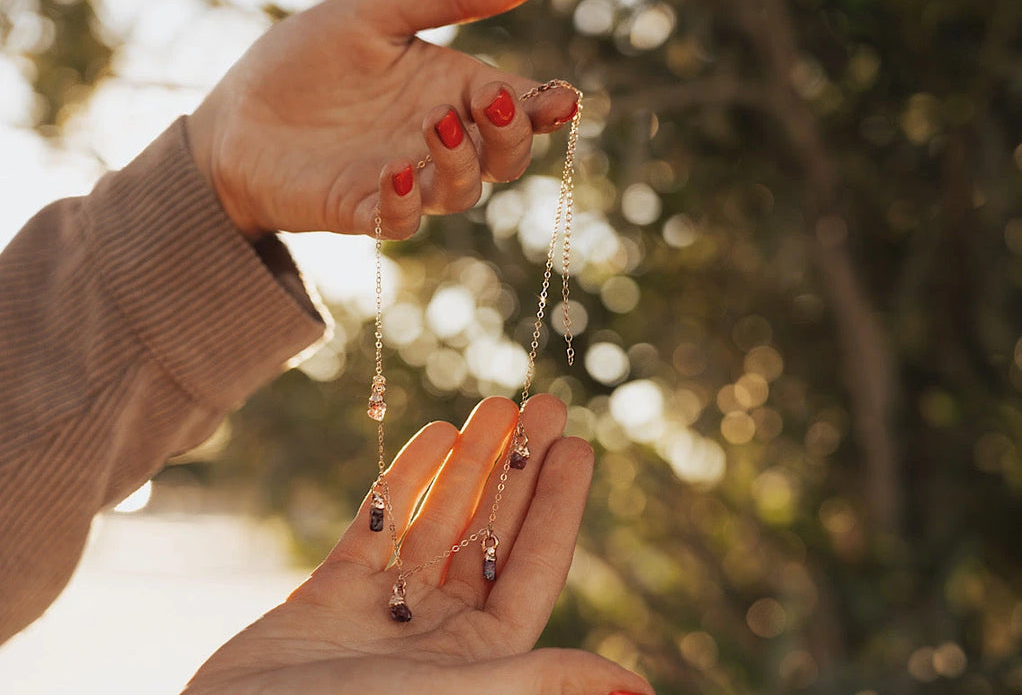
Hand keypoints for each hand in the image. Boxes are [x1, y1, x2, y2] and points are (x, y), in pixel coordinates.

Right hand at [182, 395, 651, 694]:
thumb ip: (540, 679)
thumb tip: (637, 689)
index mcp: (484, 660)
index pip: (535, 567)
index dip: (559, 505)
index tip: (579, 445)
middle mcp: (442, 635)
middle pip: (493, 535)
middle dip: (519, 470)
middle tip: (543, 405)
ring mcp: (388, 612)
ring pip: (440, 523)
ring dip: (468, 465)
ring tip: (493, 406)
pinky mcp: (333, 596)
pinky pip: (379, 525)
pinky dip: (406, 481)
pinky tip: (434, 436)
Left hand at [186, 0, 578, 240]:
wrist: (234, 116)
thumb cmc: (306, 61)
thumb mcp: (377, 13)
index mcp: (453, 92)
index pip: (517, 106)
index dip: (544, 107)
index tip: (560, 99)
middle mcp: (439, 143)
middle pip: (504, 159)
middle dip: (511, 139)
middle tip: (495, 105)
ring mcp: (406, 181)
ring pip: (462, 193)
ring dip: (460, 164)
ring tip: (434, 122)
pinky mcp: (364, 211)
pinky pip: (401, 220)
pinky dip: (404, 201)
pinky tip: (394, 170)